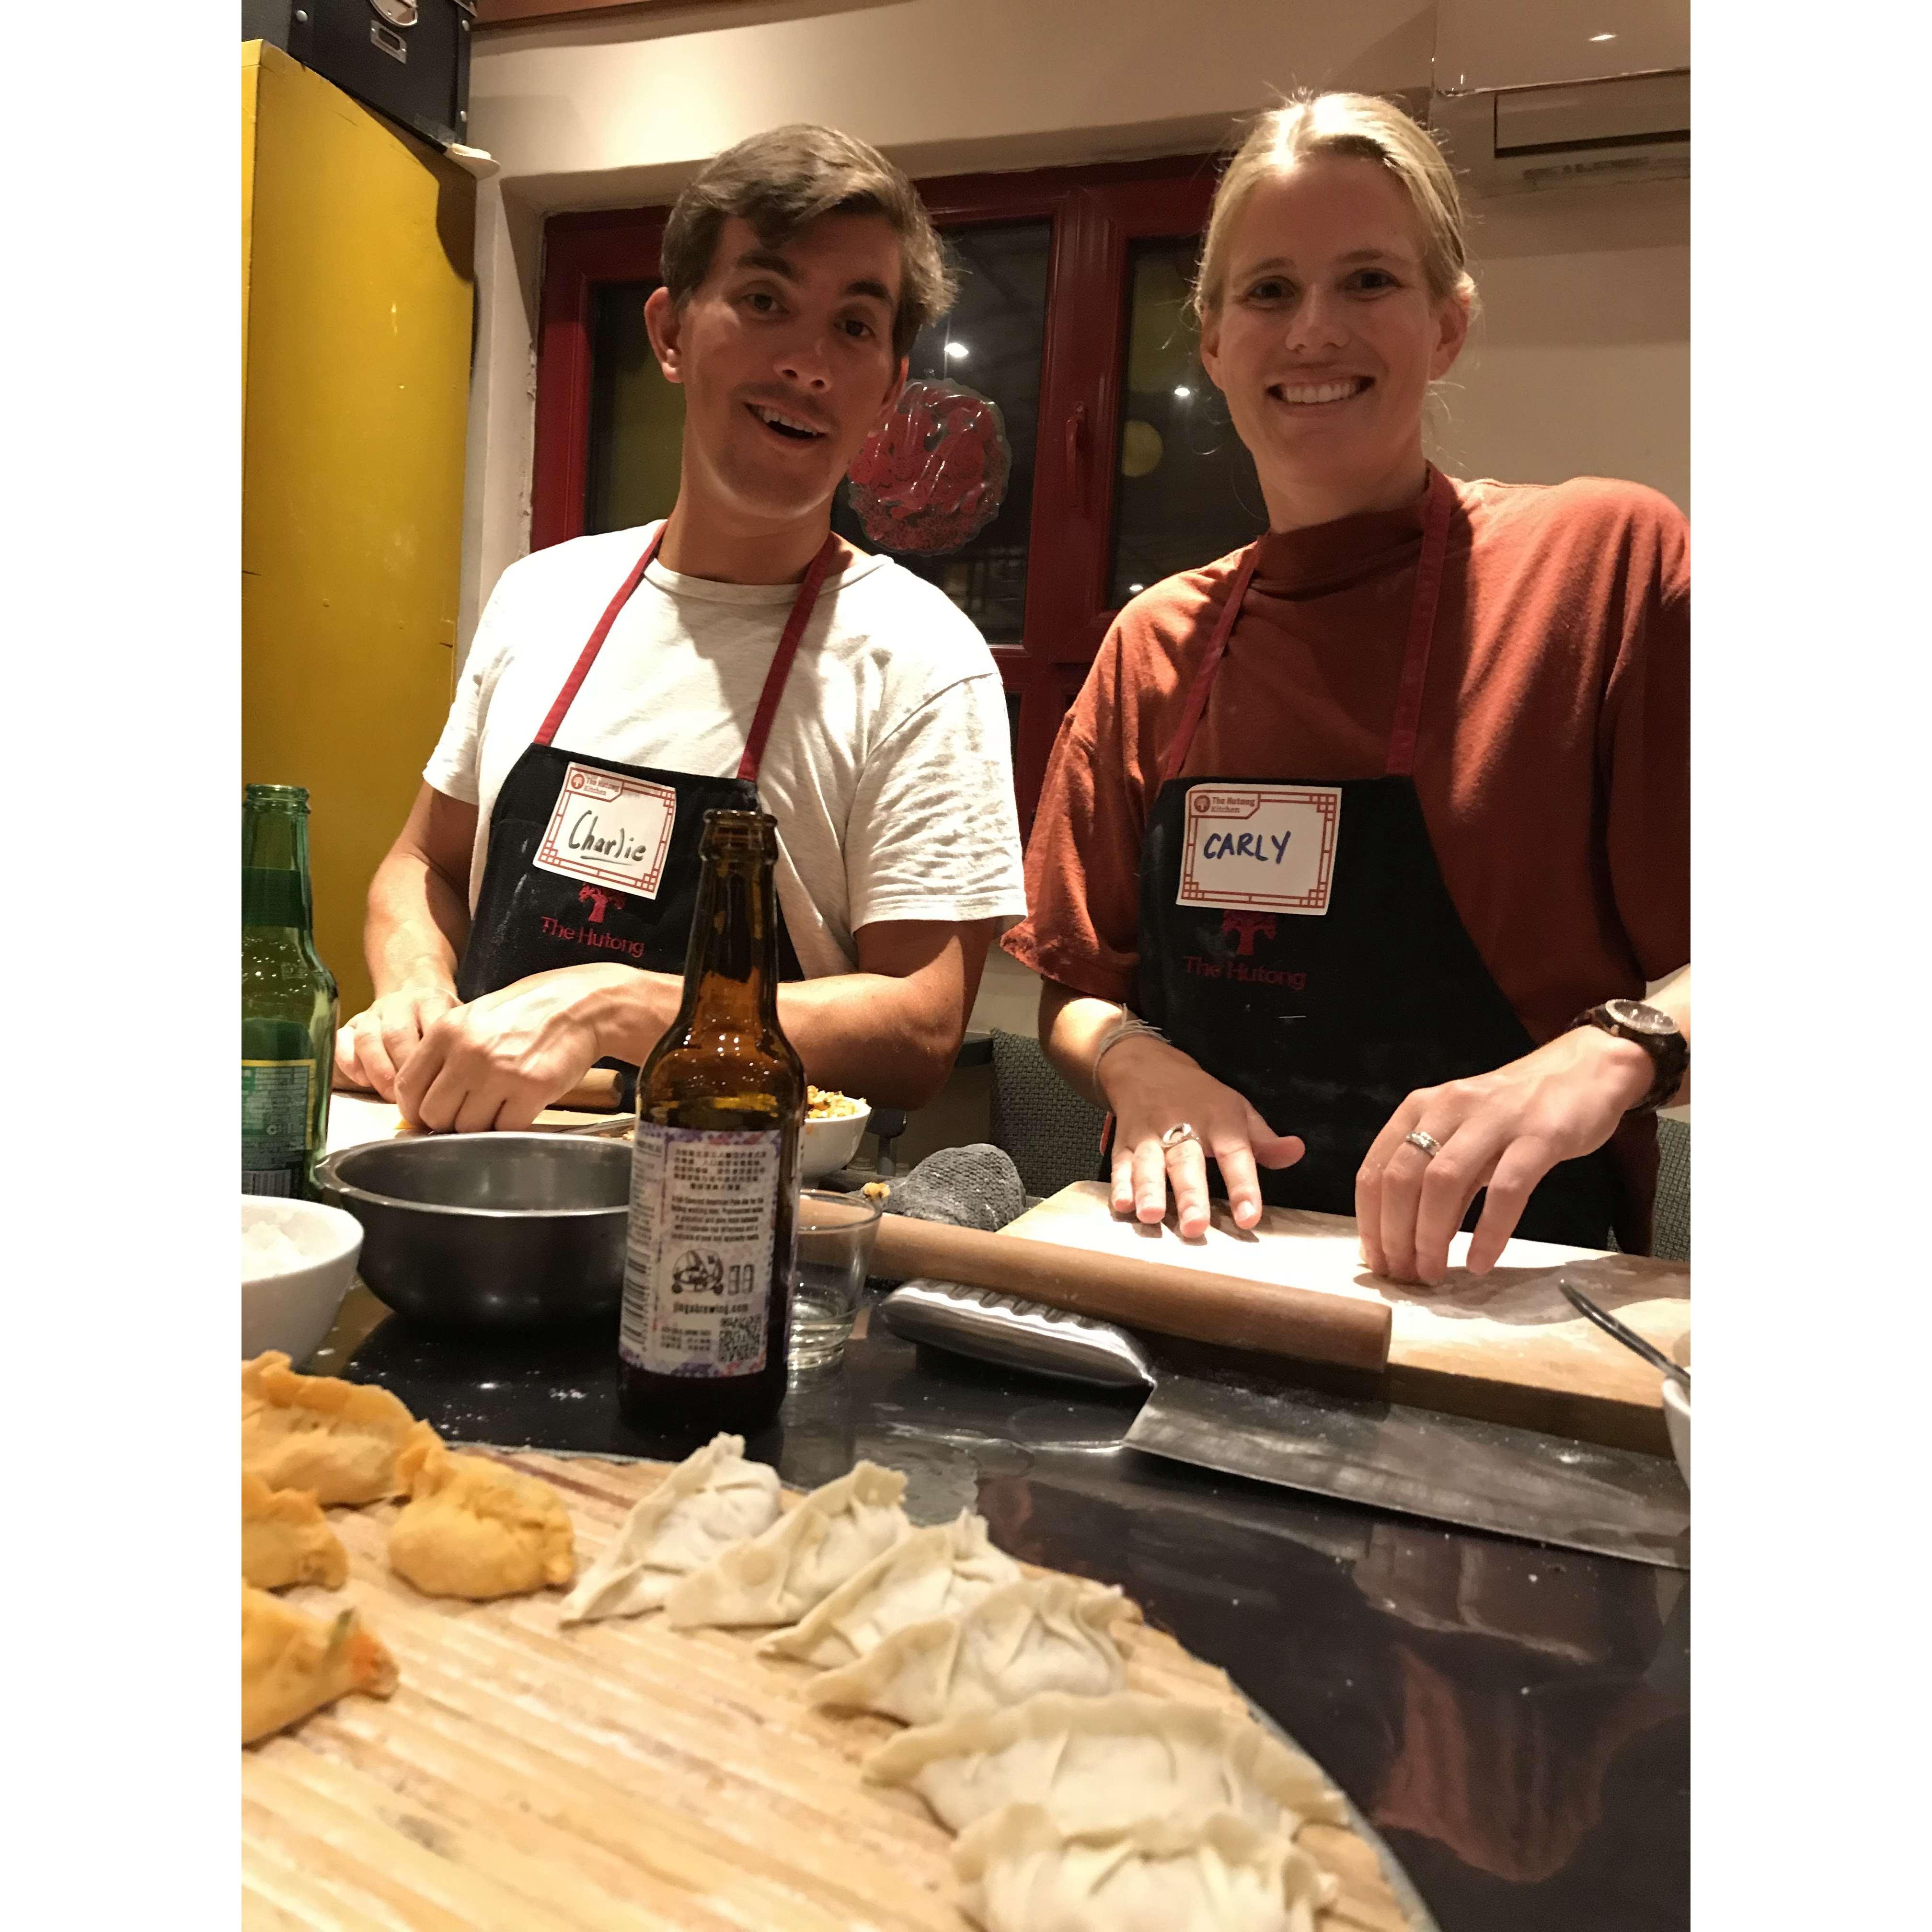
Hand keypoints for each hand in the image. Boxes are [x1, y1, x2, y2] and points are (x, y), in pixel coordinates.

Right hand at [333, 981, 459, 1098]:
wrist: (417, 998)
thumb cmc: (441, 1026)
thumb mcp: (457, 1029)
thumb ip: (455, 1049)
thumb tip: (449, 1085)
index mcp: (431, 1000)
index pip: (430, 1027)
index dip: (430, 1061)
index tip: (436, 1085)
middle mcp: (400, 1003)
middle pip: (396, 1035)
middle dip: (402, 1071)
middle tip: (412, 1097)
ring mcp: (373, 1012)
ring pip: (367, 1038)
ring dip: (378, 1071)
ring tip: (390, 1094)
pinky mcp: (352, 1024)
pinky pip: (343, 1041)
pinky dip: (350, 1063)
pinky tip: (364, 1081)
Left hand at [394, 963, 641, 1132]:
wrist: (583, 1004)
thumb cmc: (531, 1011)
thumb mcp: (477, 1017)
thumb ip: (447, 1052)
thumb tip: (426, 1095)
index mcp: (447, 1031)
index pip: (408, 1087)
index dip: (416, 1110)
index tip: (429, 1116)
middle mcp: (468, 1052)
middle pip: (435, 1114)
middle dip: (449, 1121)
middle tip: (469, 1113)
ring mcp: (500, 1073)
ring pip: (468, 1127)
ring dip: (481, 1125)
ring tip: (500, 1105)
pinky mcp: (531, 1090)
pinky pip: (505, 1129)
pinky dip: (511, 1124)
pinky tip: (521, 1106)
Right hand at [1100, 1036, 1303, 1237]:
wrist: (1146, 1065)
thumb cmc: (1199, 1096)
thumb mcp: (1237, 1109)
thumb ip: (1264, 1139)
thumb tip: (1295, 1152)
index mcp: (1218, 1119)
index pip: (1234, 1153)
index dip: (1243, 1186)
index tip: (1249, 1216)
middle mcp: (1183, 1126)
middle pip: (1186, 1162)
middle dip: (1190, 1194)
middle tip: (1195, 1226)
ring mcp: (1150, 1134)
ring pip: (1149, 1163)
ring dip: (1149, 1189)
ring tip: (1151, 1215)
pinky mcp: (1124, 1141)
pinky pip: (1121, 1163)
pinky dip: (1120, 1184)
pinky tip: (1122, 1204)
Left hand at [1356, 1028, 1653, 1284]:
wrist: (1587, 1071)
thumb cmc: (1516, 1111)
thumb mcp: (1463, 1134)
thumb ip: (1435, 1175)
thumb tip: (1404, 1235)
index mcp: (1422, 1109)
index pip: (1376, 1168)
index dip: (1370, 1222)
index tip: (1377, 1262)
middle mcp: (1450, 1107)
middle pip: (1402, 1178)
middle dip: (1396, 1235)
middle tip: (1405, 1275)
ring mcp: (1495, 1118)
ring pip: (1444, 1182)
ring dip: (1432, 1236)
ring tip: (1434, 1273)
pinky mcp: (1540, 1135)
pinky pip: (1505, 1190)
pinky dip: (1488, 1231)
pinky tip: (1480, 1261)